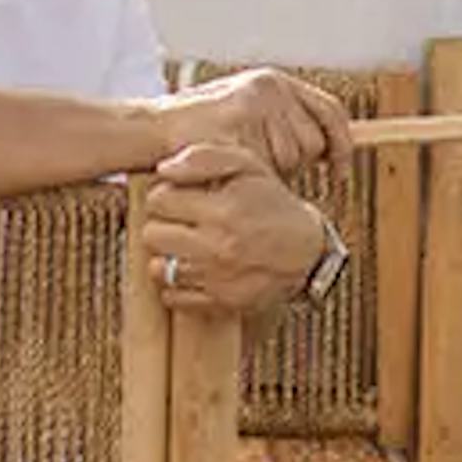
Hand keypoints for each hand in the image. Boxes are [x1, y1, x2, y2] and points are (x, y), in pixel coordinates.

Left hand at [136, 134, 336, 311]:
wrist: (309, 252)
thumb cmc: (273, 203)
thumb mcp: (248, 166)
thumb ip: (204, 158)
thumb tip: (164, 169)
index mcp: (221, 209)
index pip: (158, 201)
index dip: (165, 196)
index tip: (179, 198)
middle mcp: (216, 246)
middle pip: (152, 235)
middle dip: (163, 225)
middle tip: (181, 222)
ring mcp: (216, 278)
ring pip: (158, 268)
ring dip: (167, 256)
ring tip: (186, 246)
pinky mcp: (219, 303)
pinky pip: (172, 296)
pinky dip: (176, 285)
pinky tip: (193, 270)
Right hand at [169, 64, 350, 188]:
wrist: (152, 130)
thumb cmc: (197, 133)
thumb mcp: (248, 120)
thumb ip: (283, 127)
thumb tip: (328, 150)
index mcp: (274, 83)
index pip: (330, 110)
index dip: (342, 142)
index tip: (341, 169)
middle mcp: (270, 87)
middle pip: (313, 140)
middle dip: (297, 163)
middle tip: (261, 163)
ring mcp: (255, 102)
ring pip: (293, 156)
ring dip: (271, 170)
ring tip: (238, 159)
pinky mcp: (240, 120)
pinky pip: (267, 163)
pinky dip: (254, 173)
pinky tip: (232, 165)